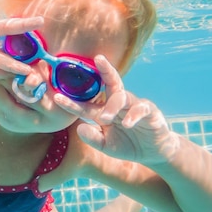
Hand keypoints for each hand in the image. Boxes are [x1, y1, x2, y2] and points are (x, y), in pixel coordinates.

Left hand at [53, 55, 176, 165]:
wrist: (154, 153)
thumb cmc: (128, 145)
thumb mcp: (106, 146)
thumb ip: (93, 138)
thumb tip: (79, 128)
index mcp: (105, 110)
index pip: (87, 104)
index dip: (72, 102)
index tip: (56, 97)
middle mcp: (119, 103)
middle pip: (111, 82)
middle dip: (105, 69)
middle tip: (97, 59)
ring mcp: (135, 106)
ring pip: (123, 97)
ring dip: (112, 105)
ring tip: (104, 117)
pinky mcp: (151, 112)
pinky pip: (142, 108)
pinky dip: (134, 114)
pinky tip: (127, 123)